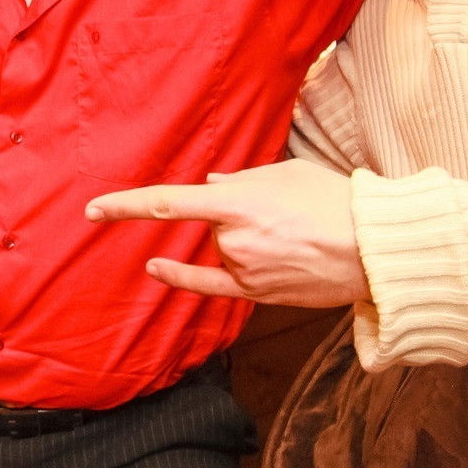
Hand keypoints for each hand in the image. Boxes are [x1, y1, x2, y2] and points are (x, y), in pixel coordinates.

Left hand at [84, 159, 366, 306]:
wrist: (374, 249)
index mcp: (239, 202)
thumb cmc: (336, 201)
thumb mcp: (286, 173)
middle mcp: (233, 239)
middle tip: (284, 212)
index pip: (167, 203)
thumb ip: (242, 178)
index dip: (125, 206)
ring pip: (222, 247)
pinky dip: (180, 276)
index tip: (93, 209)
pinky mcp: (256, 293)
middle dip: (235, 213)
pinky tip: (155, 268)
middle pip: (211, 222)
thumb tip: (211, 183)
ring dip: (244, 238)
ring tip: (294, 235)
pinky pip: (208, 285)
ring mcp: (243, 269)